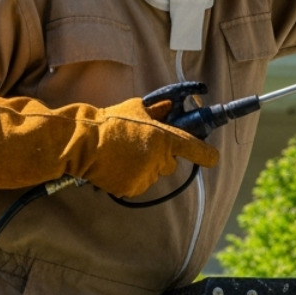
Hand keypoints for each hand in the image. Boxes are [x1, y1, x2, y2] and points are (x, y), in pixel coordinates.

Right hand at [0, 94, 219, 197]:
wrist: (82, 143)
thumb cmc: (109, 121)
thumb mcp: (136, 108)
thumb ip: (157, 110)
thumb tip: (171, 105)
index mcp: (163, 137)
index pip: (193, 148)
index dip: (206, 154)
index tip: (213, 157)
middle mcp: (159, 158)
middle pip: (170, 163)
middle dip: (161, 156)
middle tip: (140, 145)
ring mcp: (146, 176)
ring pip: (154, 174)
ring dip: (145, 167)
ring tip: (123, 154)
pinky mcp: (132, 189)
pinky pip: (139, 185)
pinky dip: (131, 178)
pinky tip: (117, 166)